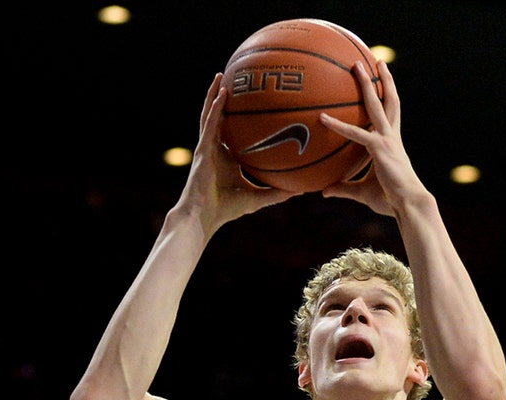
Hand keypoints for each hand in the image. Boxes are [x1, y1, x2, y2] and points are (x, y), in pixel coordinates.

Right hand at [178, 74, 295, 228]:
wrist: (204, 217)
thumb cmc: (227, 209)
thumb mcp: (258, 198)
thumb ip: (278, 193)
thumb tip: (302, 190)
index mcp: (226, 157)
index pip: (232, 132)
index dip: (237, 117)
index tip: (250, 103)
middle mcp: (215, 148)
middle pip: (218, 117)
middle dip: (222, 98)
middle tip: (234, 80)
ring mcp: (207, 147)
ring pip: (208, 114)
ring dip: (214, 94)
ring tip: (220, 76)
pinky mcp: (202, 150)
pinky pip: (210, 124)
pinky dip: (215, 109)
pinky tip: (222, 94)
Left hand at [319, 60, 426, 215]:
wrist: (409, 206)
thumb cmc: (390, 202)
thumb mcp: (362, 192)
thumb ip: (342, 188)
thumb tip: (323, 191)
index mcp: (392, 143)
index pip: (389, 114)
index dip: (386, 96)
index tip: (381, 81)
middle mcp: (391, 136)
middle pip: (389, 100)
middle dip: (382, 80)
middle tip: (376, 60)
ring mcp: (387, 140)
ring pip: (378, 105)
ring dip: (367, 84)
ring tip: (357, 64)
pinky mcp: (380, 149)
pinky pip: (355, 133)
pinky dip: (338, 125)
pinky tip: (322, 118)